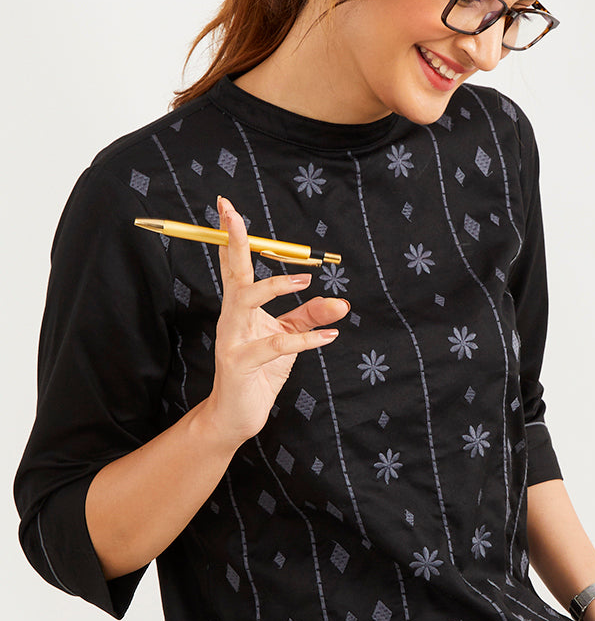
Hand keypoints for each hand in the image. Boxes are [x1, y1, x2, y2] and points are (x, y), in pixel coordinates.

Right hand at [203, 196, 349, 448]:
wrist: (237, 415)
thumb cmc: (260, 371)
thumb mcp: (289, 336)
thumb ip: (311, 315)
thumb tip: (342, 301)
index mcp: (239, 307)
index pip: (234, 264)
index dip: (232, 236)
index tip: (227, 205)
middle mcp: (231, 317)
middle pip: (232, 271)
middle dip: (234, 241)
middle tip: (234, 213)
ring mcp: (232, 340)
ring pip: (245, 301)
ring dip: (274, 286)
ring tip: (305, 280)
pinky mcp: (241, 364)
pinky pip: (275, 345)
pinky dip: (305, 338)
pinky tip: (330, 336)